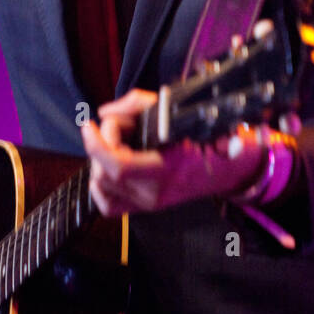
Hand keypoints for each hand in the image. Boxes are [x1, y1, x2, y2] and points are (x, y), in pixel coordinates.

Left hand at [81, 89, 285, 216]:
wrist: (223, 167)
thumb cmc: (201, 136)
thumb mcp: (171, 110)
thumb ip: (135, 105)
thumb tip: (105, 113)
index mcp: (167, 167)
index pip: (119, 165)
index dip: (97, 143)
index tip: (90, 124)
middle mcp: (156, 191)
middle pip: (106, 172)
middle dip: (103, 142)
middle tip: (119, 126)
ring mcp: (149, 204)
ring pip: (103, 187)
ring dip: (100, 161)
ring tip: (116, 144)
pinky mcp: (144, 208)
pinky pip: (108, 206)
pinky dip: (100, 185)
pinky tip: (106, 167)